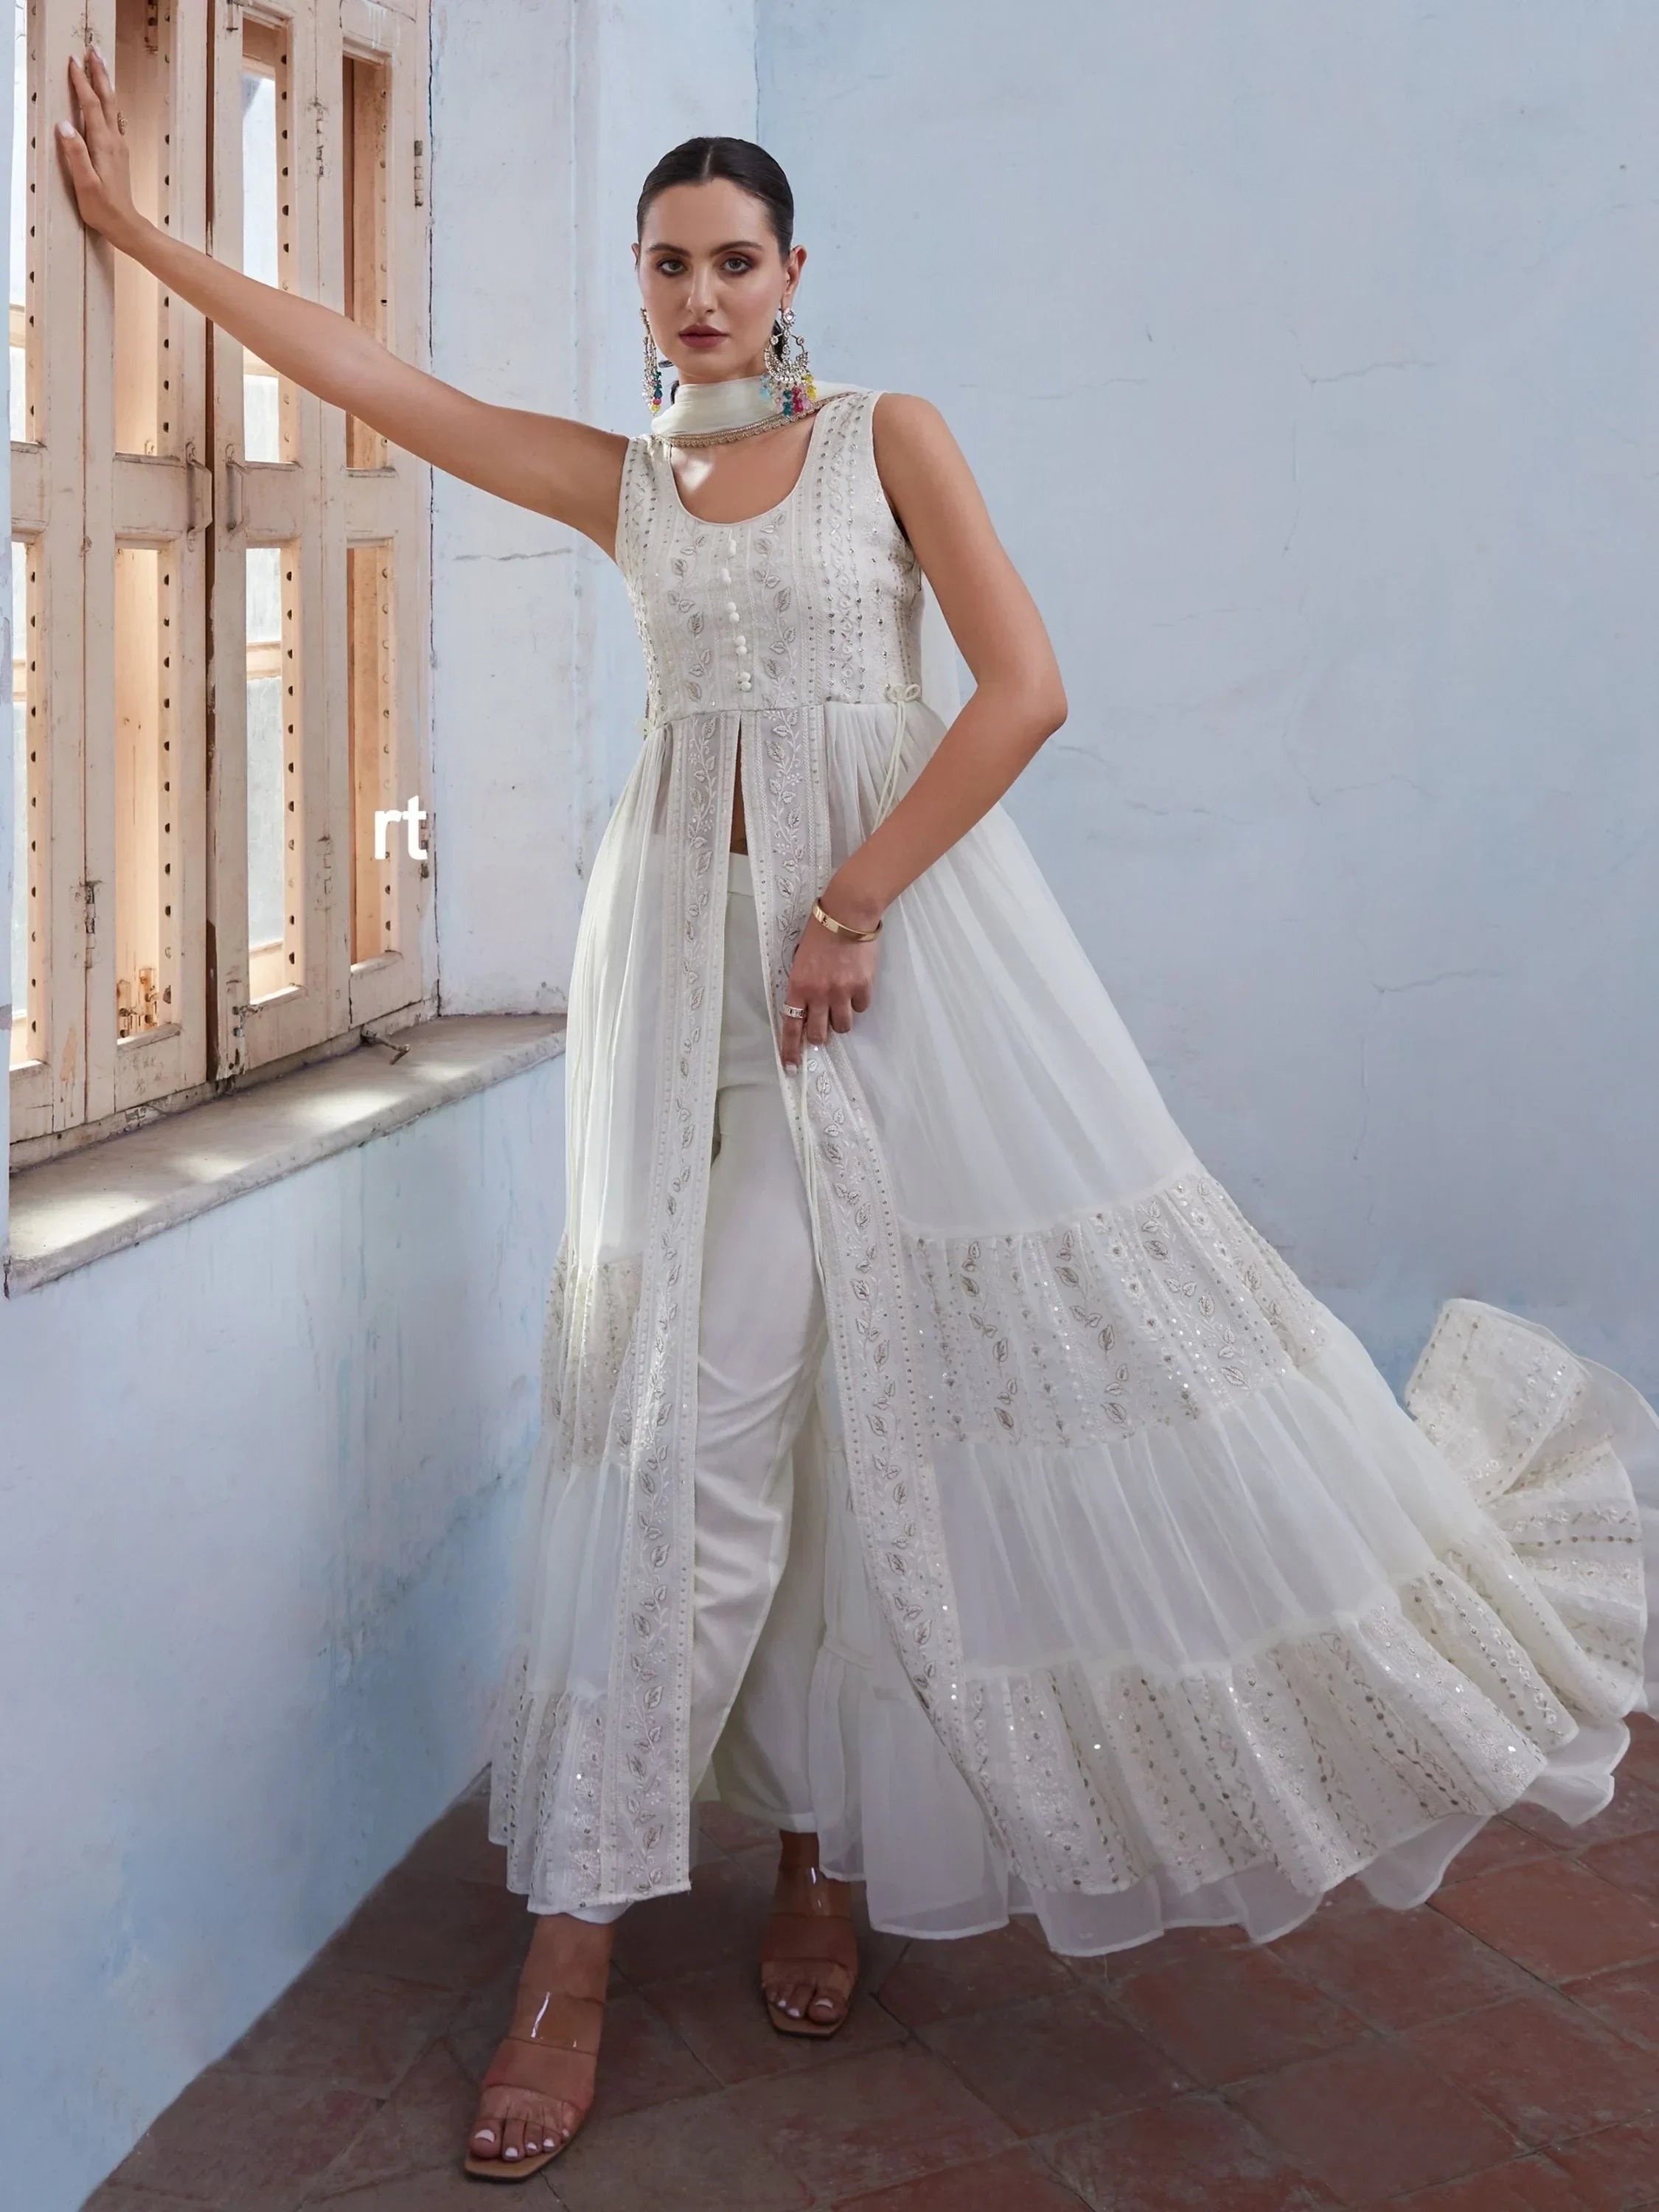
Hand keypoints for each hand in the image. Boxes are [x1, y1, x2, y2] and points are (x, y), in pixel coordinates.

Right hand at [56, 47, 140, 248]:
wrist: (127, 225)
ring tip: (99, 66)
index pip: (90, 105)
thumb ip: (75, 154)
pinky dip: (106, 102)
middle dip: (99, 73)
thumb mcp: (85, 183)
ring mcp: (119, 146)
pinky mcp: (119, 153)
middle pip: (106, 99)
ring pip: (111, 107)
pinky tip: (105, 100)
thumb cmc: (104, 208)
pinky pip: (112, 119)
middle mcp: (114, 140)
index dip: (81, 82)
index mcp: (103, 144)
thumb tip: (65, 125)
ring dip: (104, 84)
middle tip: (93, 50)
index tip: (73, 60)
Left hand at [778, 907, 881, 1072]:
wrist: (847, 915)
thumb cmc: (820, 933)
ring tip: (841, 1002)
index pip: (791, 1026)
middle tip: (823, 1028)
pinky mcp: (862, 987)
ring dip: (840, 1019)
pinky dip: (858, 1002)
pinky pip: (860, 1008)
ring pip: (842, 1026)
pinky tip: (855, 985)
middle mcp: (818, 994)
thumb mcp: (801, 960)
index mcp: (798, 986)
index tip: (791, 1067)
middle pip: (819, 1034)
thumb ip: (803, 986)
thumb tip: (808, 1007)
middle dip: (820, 1036)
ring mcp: (842, 992)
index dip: (791, 1050)